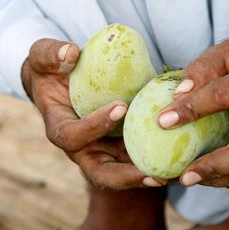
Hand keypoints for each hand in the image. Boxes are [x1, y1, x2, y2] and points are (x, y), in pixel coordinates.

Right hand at [22, 39, 165, 189]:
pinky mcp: (121, 148)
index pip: (72, 136)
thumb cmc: (50, 68)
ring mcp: (102, 151)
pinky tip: (186, 160)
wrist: (61, 83)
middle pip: (100, 172)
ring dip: (149, 176)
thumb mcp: (42, 56)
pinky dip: (159, 161)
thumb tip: (71, 53)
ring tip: (177, 176)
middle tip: (154, 174)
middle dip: (126, 176)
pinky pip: (139, 159)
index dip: (93, 126)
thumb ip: (50, 54)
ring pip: (124, 174)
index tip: (120, 107)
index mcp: (60, 128)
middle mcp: (82, 148)